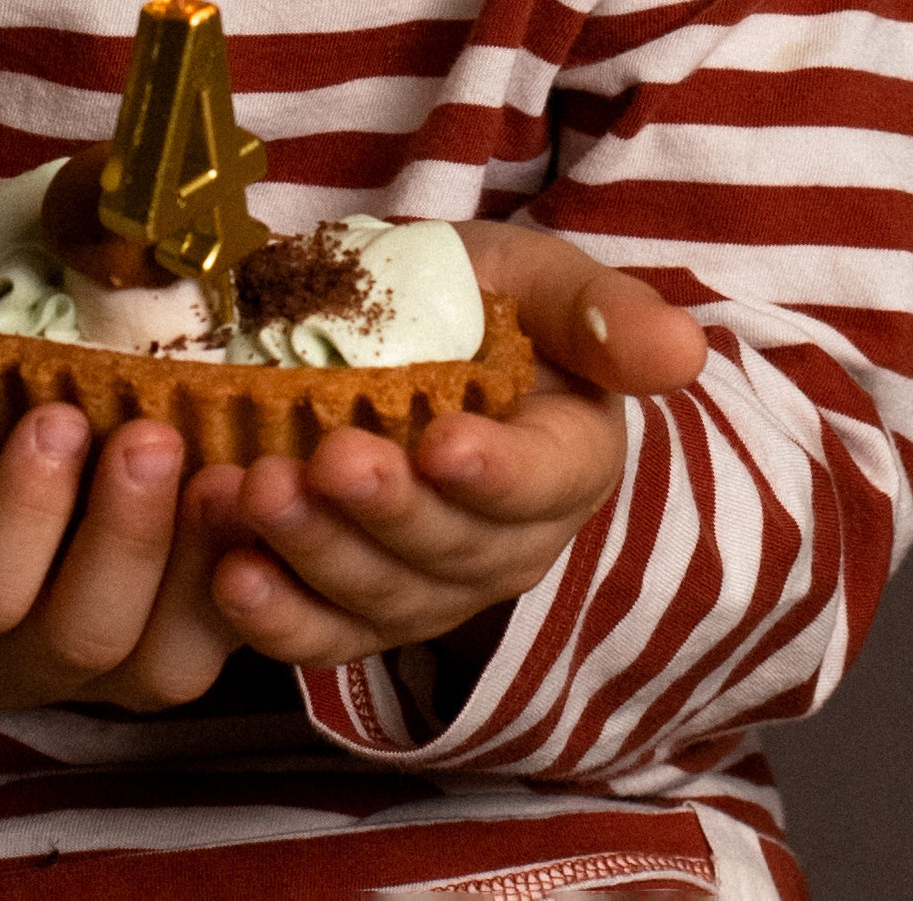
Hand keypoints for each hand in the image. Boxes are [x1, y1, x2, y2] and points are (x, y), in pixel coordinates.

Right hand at [0, 365, 249, 713]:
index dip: (23, 512)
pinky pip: (217, 649)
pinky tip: (259, 503)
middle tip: (153, 437)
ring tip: (223, 476)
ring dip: (196, 569)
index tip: (56, 416)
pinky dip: (249, 583)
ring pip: (158, 665)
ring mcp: (97, 668)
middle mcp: (10, 659)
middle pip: (76, 635)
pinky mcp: (167, 648)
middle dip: (123, 537)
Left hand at [207, 223, 707, 675]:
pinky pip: (324, 634)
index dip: (495, 473)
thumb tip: (684, 352)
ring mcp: (430, 585)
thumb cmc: (479, 296)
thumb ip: (602, 311)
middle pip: (453, 550)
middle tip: (324, 461)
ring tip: (251, 495)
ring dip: (315, 554)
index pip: (543, 483)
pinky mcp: (357, 607)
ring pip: (382, 598)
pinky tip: (228, 577)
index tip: (442, 443)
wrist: (396, 323)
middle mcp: (507, 542)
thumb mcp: (539, 278)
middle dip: (384, 512)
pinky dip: (273, 617)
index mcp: (569, 460)